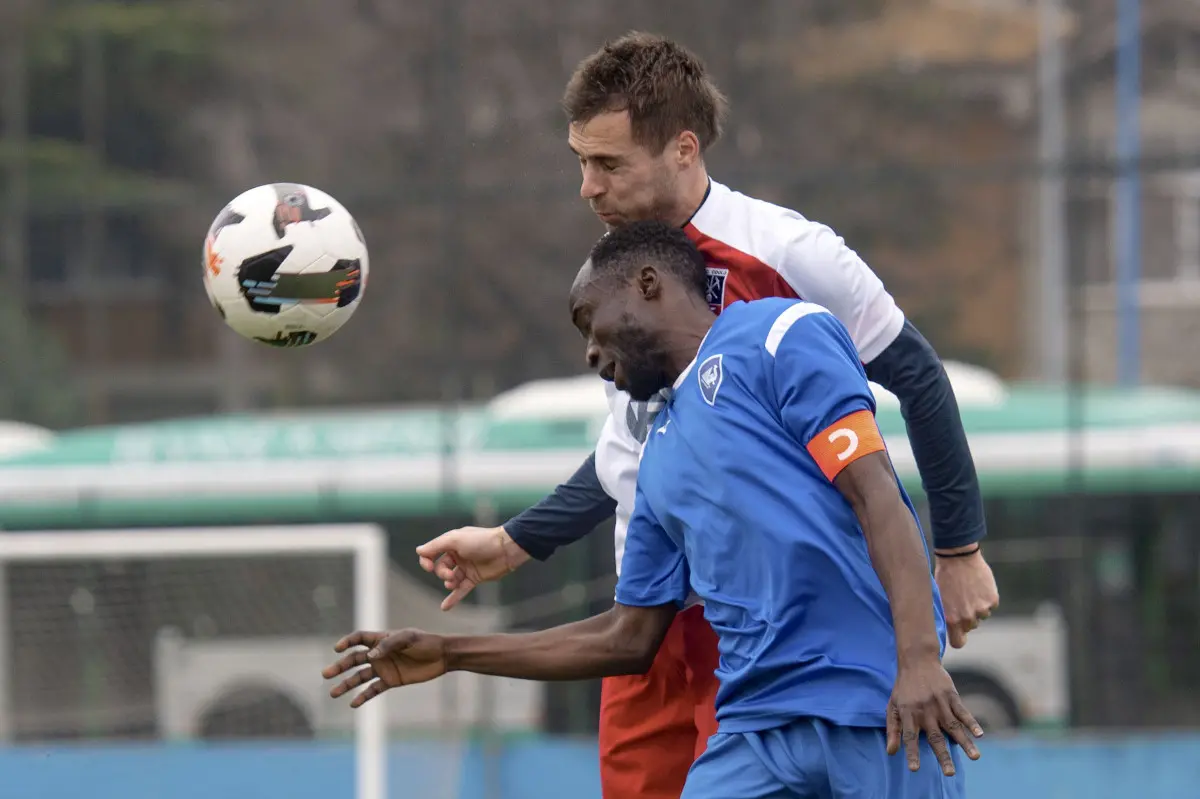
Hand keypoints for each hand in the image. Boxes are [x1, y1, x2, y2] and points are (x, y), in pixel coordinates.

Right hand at [322, 629, 446, 707]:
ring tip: (333, 693)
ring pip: (360, 677)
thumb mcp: (408, 638)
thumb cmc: (425, 643)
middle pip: (354, 659)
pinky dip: (363, 696)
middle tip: (326, 674)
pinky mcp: (391, 681)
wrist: (442, 656)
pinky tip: (353, 704)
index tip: (337, 649)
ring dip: (346, 684)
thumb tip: (370, 656)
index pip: (359, 638)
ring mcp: (384, 668)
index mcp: (381, 639)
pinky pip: (373, 689)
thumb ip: (389, 645)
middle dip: (340, 667)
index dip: (347, 642)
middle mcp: (379, 653)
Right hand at [416, 525, 530, 609]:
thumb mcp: (455, 539)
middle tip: (450, 575)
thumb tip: (418, 551)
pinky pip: (461, 589)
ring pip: (450, 579)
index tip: (428, 567)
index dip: (426, 561)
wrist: (506, 549)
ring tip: (453, 583)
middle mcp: (457, 555)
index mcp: (451, 543)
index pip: (431, 553)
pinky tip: (444, 607)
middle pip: (440, 567)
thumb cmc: (481, 541)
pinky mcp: (474, 578)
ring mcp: (466, 567)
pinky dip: (453, 598)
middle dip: (442, 573)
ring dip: (448, 583)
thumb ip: (436, 545)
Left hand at [886, 659, 982, 774]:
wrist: (917, 661)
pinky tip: (980, 734)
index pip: (909, 737)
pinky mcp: (951, 696)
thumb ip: (893, 729)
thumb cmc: (903, 688)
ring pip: (953, 727)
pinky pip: (963, 711)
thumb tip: (891, 752)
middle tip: (950, 774)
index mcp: (909, 714)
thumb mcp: (893, 706)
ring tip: (974, 758)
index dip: (912, 753)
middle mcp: (925, 711)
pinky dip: (972, 723)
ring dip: (965, 743)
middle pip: (935, 737)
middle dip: (943, 756)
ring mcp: (939, 704)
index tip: (915, 769)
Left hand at [934, 548, 998, 647]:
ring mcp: (982, 609)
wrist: (958, 557)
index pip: (958, 642)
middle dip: (967, 617)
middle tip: (961, 600)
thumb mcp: (939, 599)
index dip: (958, 637)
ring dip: (977, 606)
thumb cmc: (944, 576)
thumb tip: (947, 629)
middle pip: (971, 626)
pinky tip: (977, 586)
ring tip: (968, 590)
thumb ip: (945, 616)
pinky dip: (986, 598)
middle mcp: (967, 617)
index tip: (958, 632)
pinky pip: (991, 605)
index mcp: (951, 619)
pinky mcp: (993, 600)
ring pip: (982, 615)